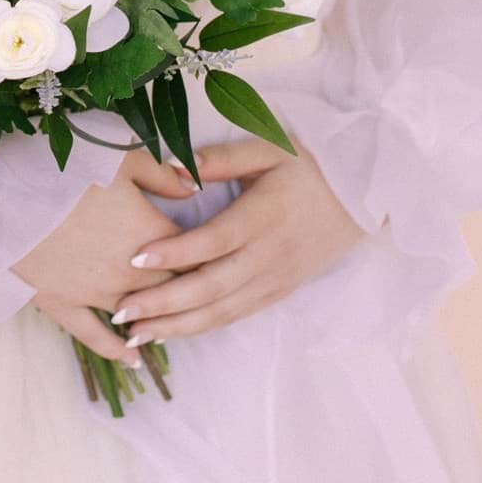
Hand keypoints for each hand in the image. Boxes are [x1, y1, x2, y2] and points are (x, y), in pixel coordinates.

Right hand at [13, 147, 199, 362]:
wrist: (7, 198)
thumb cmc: (66, 171)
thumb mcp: (120, 159)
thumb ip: (162, 175)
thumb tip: (194, 187)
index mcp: (151, 234)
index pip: (195, 252)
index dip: (207, 252)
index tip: (218, 251)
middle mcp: (132, 272)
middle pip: (174, 286)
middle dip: (188, 285)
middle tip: (201, 285)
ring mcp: (98, 294)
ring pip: (141, 314)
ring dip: (159, 319)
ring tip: (173, 323)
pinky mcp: (66, 306)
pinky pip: (97, 338)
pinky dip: (119, 350)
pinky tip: (135, 359)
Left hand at [109, 136, 365, 344]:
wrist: (362, 196)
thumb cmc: (309, 165)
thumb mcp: (270, 147)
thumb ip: (223, 158)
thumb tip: (175, 166)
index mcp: (263, 216)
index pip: (214, 241)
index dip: (175, 253)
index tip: (134, 258)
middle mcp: (269, 255)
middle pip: (211, 287)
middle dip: (163, 304)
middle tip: (120, 313)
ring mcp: (275, 279)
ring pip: (222, 311)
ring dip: (177, 326)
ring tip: (135, 335)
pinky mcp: (280, 291)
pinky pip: (237, 315)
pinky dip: (203, 327)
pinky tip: (172, 331)